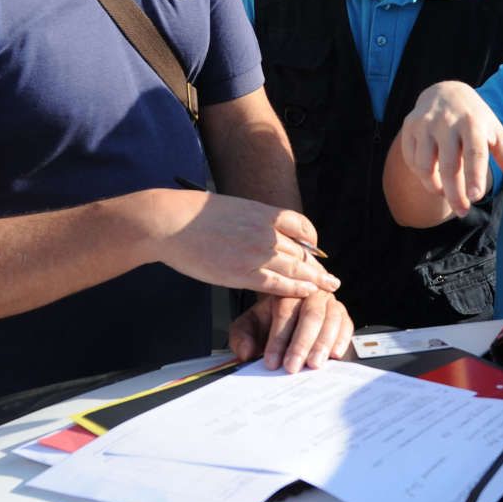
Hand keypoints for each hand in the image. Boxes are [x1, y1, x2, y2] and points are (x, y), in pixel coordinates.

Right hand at [146, 191, 339, 298]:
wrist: (172, 223)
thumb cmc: (195, 214)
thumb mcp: (235, 208)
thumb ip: (254, 220)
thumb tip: (263, 228)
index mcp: (265, 213)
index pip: (302, 227)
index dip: (312, 242)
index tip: (315, 251)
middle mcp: (267, 233)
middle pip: (302, 252)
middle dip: (317, 267)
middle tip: (330, 279)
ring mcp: (257, 254)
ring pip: (296, 269)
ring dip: (315, 280)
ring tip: (328, 288)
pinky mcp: (244, 274)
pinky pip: (278, 285)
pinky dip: (296, 290)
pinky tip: (307, 293)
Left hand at [228, 292, 353, 372]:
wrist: (287, 314)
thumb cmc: (268, 320)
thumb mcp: (248, 325)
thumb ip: (242, 337)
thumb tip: (245, 352)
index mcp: (286, 290)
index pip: (284, 311)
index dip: (278, 338)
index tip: (271, 362)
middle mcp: (311, 293)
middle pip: (311, 314)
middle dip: (301, 343)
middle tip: (292, 366)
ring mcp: (329, 303)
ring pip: (331, 319)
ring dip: (323, 344)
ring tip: (313, 365)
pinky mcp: (342, 316)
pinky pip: (346, 326)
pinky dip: (342, 340)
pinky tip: (335, 355)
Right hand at [397, 81, 502, 215]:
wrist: (445, 91)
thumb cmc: (476, 120)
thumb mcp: (496, 135)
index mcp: (474, 122)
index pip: (474, 152)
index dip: (475, 175)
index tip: (476, 196)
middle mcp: (447, 121)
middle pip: (448, 164)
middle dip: (455, 193)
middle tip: (462, 212)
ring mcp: (425, 123)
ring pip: (424, 165)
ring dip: (436, 187)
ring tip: (447, 193)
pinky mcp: (409, 126)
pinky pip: (411, 160)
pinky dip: (422, 176)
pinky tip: (433, 178)